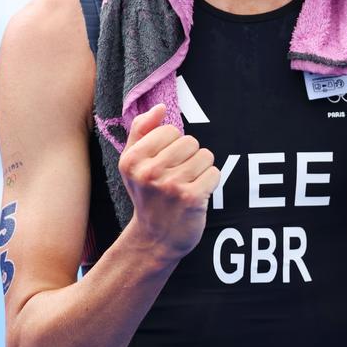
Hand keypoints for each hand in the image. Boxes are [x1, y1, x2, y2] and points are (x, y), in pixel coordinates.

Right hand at [118, 104, 219, 261]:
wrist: (155, 239)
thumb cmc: (146, 196)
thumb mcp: (132, 165)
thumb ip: (141, 131)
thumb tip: (160, 107)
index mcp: (132, 160)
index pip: (170, 130)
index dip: (174, 144)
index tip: (166, 163)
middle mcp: (149, 172)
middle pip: (190, 141)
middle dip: (190, 157)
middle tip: (179, 177)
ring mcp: (170, 186)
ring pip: (205, 156)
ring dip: (202, 170)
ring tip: (188, 185)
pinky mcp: (191, 198)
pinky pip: (214, 173)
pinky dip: (210, 182)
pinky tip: (198, 194)